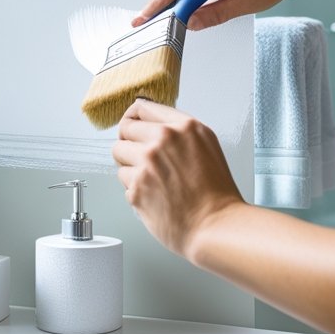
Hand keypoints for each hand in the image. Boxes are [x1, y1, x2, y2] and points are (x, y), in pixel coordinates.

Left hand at [112, 99, 244, 258]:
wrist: (216, 226)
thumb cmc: (215, 193)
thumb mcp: (206, 145)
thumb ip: (179, 130)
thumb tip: (150, 123)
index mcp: (184, 127)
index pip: (142, 108)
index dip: (133, 117)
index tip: (131, 123)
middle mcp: (164, 140)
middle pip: (125, 128)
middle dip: (130, 142)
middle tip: (141, 156)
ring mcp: (147, 163)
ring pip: (119, 154)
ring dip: (130, 165)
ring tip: (152, 179)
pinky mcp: (136, 187)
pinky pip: (123, 180)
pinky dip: (134, 188)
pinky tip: (154, 195)